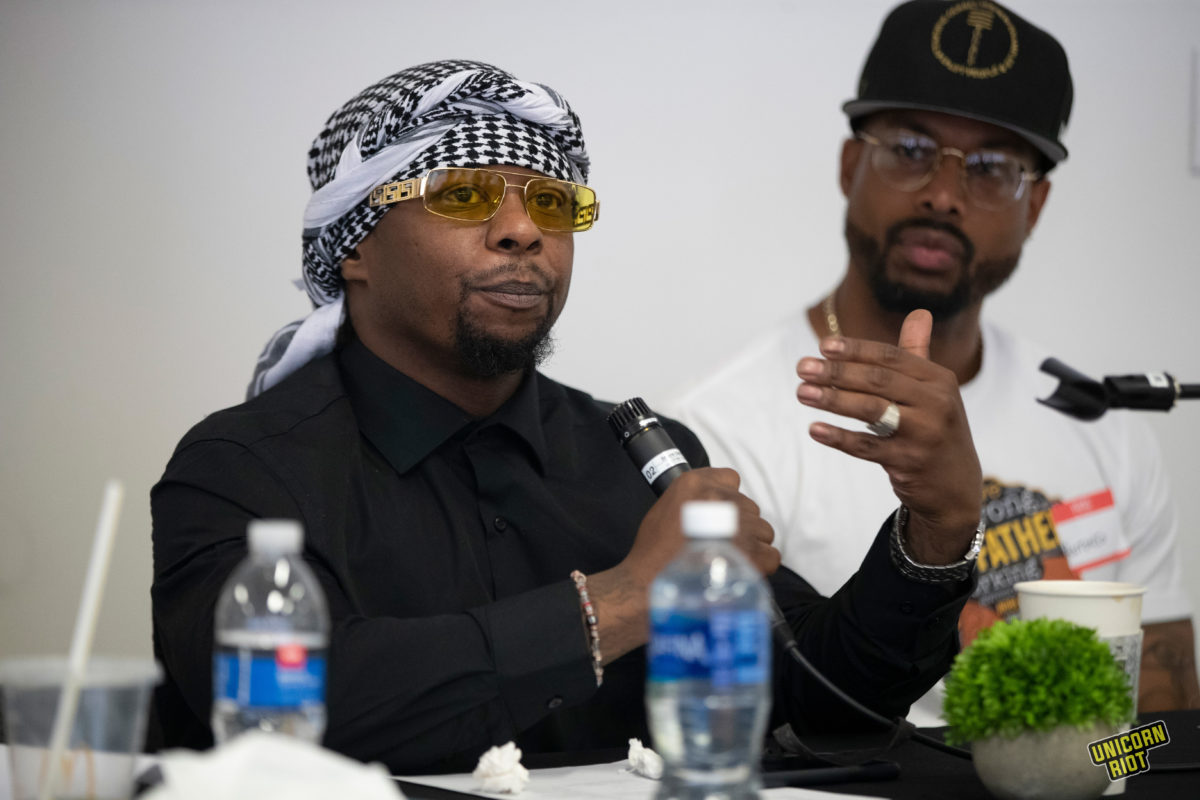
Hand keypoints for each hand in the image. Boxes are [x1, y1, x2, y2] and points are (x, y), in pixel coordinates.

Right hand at [588, 468, 778, 660]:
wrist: (647, 585)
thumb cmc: (652, 554)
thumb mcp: (666, 509)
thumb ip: (695, 500)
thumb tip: (718, 509)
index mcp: (695, 483)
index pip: (731, 479)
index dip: (728, 502)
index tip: (720, 518)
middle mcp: (719, 498)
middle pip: (749, 508)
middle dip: (740, 526)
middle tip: (721, 546)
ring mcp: (738, 524)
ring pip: (763, 531)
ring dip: (751, 545)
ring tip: (728, 560)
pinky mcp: (752, 551)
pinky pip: (771, 554)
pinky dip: (760, 565)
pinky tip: (740, 572)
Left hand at [795, 309, 981, 563]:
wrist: (955, 485)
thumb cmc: (935, 428)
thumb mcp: (934, 391)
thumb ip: (918, 354)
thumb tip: (919, 313)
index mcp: (939, 379)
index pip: (891, 357)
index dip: (856, 350)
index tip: (823, 346)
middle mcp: (936, 403)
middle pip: (878, 381)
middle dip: (836, 372)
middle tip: (802, 368)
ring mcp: (924, 434)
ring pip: (871, 411)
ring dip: (832, 400)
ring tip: (801, 392)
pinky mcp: (909, 462)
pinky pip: (867, 447)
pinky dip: (839, 437)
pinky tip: (815, 429)